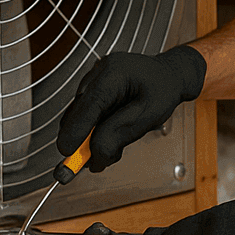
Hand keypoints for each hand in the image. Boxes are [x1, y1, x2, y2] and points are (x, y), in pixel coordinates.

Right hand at [57, 46, 206, 170]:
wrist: (169, 75)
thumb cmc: (163, 90)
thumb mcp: (148, 116)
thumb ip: (119, 135)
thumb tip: (95, 156)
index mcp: (114, 73)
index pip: (88, 105)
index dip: (75, 131)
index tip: (66, 152)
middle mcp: (98, 73)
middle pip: (78, 113)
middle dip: (85, 140)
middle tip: (99, 162)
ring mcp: (92, 79)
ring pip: (79, 116)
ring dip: (91, 136)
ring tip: (115, 145)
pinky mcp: (91, 89)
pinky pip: (85, 114)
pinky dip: (94, 129)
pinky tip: (112, 131)